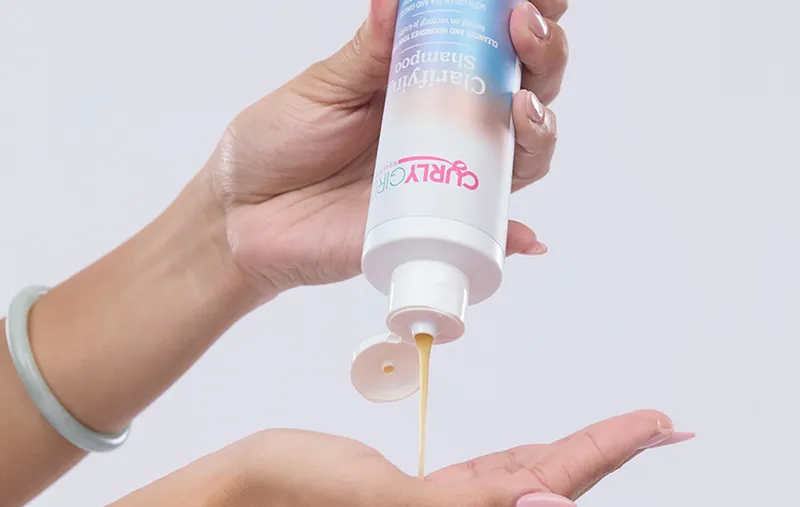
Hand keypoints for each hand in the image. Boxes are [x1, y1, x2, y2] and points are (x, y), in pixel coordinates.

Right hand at [111, 411, 693, 506]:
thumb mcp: (377, 499)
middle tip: (660, 425)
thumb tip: (546, 504)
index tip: (657, 423)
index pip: (550, 486)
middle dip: (606, 451)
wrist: (237, 492)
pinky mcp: (420, 496)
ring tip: (622, 433)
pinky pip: (490, 475)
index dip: (607, 451)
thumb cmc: (285, 495)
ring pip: (527, 479)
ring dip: (575, 453)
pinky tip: (544, 454)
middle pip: (550, 483)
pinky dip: (525, 459)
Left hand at [203, 0, 568, 296]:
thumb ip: (368, 51)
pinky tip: (524, 234)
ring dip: (540, 129)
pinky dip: (512, 235)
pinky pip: (486, 230)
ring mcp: (446, 178)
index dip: (523, 18)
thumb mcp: (323, 89)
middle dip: (543, 56)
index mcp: (421, 81)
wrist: (244, 217)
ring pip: (520, 155)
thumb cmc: (278, 145)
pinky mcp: (433, 228)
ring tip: (522, 108)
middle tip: (525, 28)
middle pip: (523, 90)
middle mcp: (446, 127)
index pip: (489, 44)